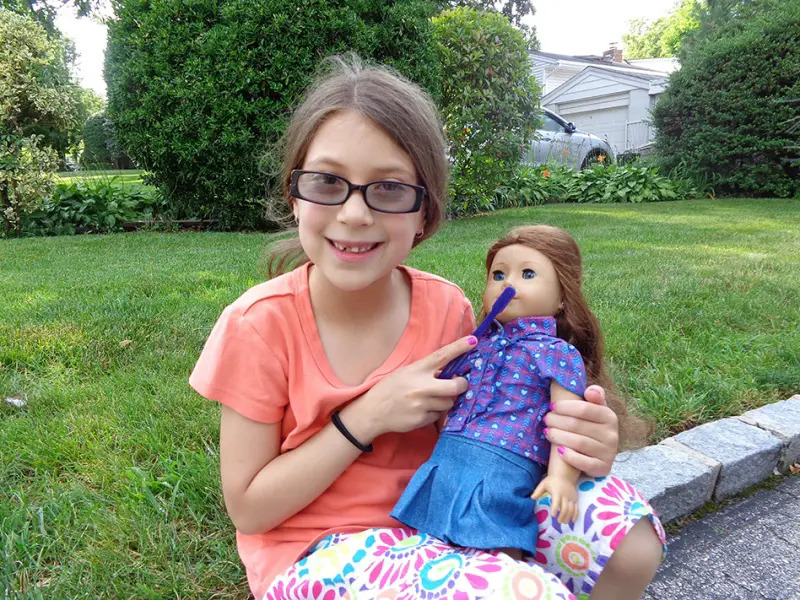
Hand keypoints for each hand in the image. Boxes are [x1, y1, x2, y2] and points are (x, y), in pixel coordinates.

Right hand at [342, 336, 474, 441]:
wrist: (372, 411)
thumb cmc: (390, 389)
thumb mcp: (406, 373)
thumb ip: (426, 371)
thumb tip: (449, 372)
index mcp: (417, 370)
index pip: (441, 356)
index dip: (458, 348)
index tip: (473, 340)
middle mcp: (420, 386)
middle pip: (456, 386)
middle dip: (462, 385)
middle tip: (459, 384)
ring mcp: (421, 404)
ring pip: (449, 403)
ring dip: (444, 402)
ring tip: (430, 400)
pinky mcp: (421, 419)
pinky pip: (438, 416)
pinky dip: (434, 413)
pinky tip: (421, 411)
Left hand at [532, 475, 578, 523]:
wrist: (565, 475)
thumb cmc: (552, 480)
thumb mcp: (543, 484)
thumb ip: (538, 491)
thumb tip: (531, 498)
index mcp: (557, 492)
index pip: (556, 502)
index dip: (555, 509)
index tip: (552, 516)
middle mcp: (565, 496)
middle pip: (565, 508)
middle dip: (562, 516)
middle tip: (558, 522)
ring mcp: (571, 498)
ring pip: (571, 510)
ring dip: (568, 517)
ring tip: (563, 522)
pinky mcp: (575, 499)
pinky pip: (577, 508)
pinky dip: (575, 515)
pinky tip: (573, 521)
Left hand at [543, 385, 618, 476]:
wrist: (600, 455)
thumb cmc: (592, 427)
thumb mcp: (596, 410)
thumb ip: (595, 397)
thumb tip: (591, 390)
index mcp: (609, 417)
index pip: (584, 409)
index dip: (565, 407)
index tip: (552, 406)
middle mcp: (612, 435)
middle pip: (577, 425)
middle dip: (557, 421)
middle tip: (546, 419)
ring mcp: (608, 452)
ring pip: (579, 443)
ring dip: (559, 437)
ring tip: (547, 432)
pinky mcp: (603, 468)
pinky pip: (584, 463)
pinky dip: (570, 456)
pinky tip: (558, 450)